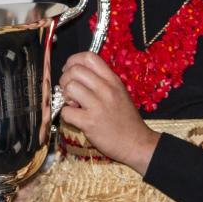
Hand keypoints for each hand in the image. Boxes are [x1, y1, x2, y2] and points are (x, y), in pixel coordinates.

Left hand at [58, 51, 159, 174]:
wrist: (137, 144)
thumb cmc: (126, 120)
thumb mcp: (120, 93)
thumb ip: (102, 81)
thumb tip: (76, 73)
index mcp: (113, 80)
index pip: (89, 57)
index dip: (73, 61)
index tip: (70, 70)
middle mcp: (106, 89)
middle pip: (75, 70)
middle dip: (65, 79)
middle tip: (69, 91)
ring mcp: (98, 105)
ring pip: (69, 87)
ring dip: (65, 96)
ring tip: (73, 104)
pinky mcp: (90, 122)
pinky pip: (66, 111)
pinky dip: (67, 115)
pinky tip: (76, 118)